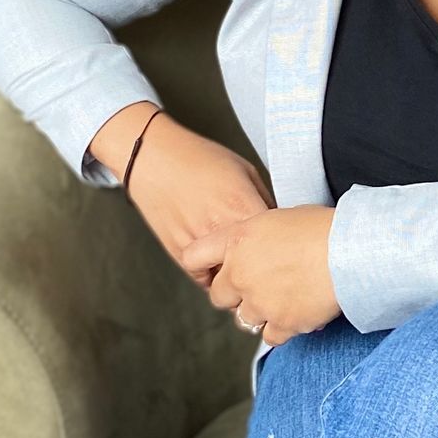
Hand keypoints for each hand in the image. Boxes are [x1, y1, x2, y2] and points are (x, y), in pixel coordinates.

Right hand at [92, 110, 271, 282]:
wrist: (153, 158)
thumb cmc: (199, 159)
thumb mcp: (245, 171)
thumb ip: (264, 201)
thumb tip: (278, 225)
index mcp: (242, 208)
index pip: (277, 243)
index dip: (284, 245)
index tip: (284, 244)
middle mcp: (220, 231)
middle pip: (255, 267)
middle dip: (263, 264)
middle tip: (266, 258)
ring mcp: (198, 245)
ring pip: (230, 279)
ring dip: (238, 273)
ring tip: (240, 259)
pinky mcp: (179, 254)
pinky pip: (206, 279)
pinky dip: (214, 274)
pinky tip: (217, 259)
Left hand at [181, 205, 340, 348]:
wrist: (350, 250)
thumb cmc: (322, 227)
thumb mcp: (278, 217)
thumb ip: (255, 235)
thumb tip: (257, 245)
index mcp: (236, 241)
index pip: (194, 256)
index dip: (201, 266)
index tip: (213, 271)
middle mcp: (240, 273)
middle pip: (219, 297)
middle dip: (236, 294)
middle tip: (259, 287)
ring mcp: (259, 302)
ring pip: (245, 319)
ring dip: (261, 312)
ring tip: (284, 299)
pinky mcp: (282, 323)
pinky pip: (270, 336)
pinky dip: (282, 328)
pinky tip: (298, 313)